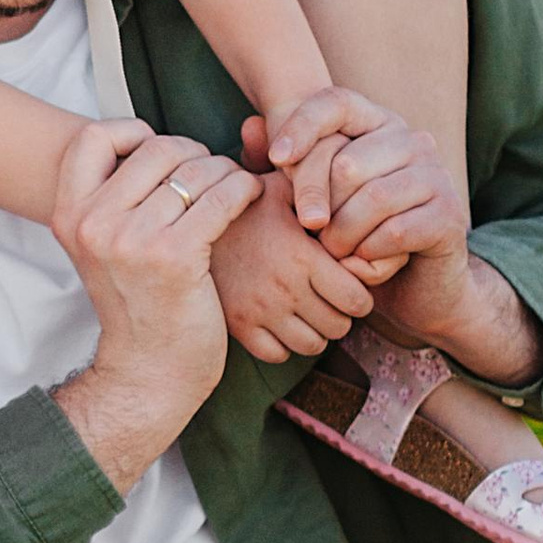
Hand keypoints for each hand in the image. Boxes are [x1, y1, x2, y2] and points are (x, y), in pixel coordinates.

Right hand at [49, 124, 258, 492]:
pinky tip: (251, 197)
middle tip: (211, 174)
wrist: (150, 371)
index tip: (160, 156)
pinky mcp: (174, 255)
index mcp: (68, 215)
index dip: (132, 132)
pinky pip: (221, 195)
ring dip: (224, 171)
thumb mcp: (103, 248)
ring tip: (234, 187)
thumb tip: (147, 140)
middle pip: (155, 147)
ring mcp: (131, 239)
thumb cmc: (139, 305)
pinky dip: (244, 188)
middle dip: (193, 153)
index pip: (93, 137)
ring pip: (194, 168)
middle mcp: (93, 223)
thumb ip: (113, 198)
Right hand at [209, 180, 374, 364]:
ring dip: (315, 332)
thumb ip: (317, 191)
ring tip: (306, 312)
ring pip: (311, 346)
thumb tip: (350, 196)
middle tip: (328, 299)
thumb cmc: (239, 205)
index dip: (360, 295)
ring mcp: (261, 313)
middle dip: (340, 314)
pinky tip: (280, 324)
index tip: (348, 284)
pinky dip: (285, 345)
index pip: (357, 300)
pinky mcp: (239, 326)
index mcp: (302, 258)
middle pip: (339, 327)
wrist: (183, 225)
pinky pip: (277, 355)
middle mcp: (285, 290)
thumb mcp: (277, 187)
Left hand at [249, 95, 465, 304]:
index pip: (336, 102)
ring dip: (341, 237)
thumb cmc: (350, 237)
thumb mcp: (309, 202)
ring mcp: (436, 174)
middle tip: (312, 235)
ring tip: (333, 253)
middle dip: (318, 207)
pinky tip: (361, 264)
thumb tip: (249, 127)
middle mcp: (412, 140)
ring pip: (371, 199)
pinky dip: (368, 254)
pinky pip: (394, 231)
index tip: (275, 161)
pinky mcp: (449, 213)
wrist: (411, 288)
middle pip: (345, 161)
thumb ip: (279, 167)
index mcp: (378, 124)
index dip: (302, 125)